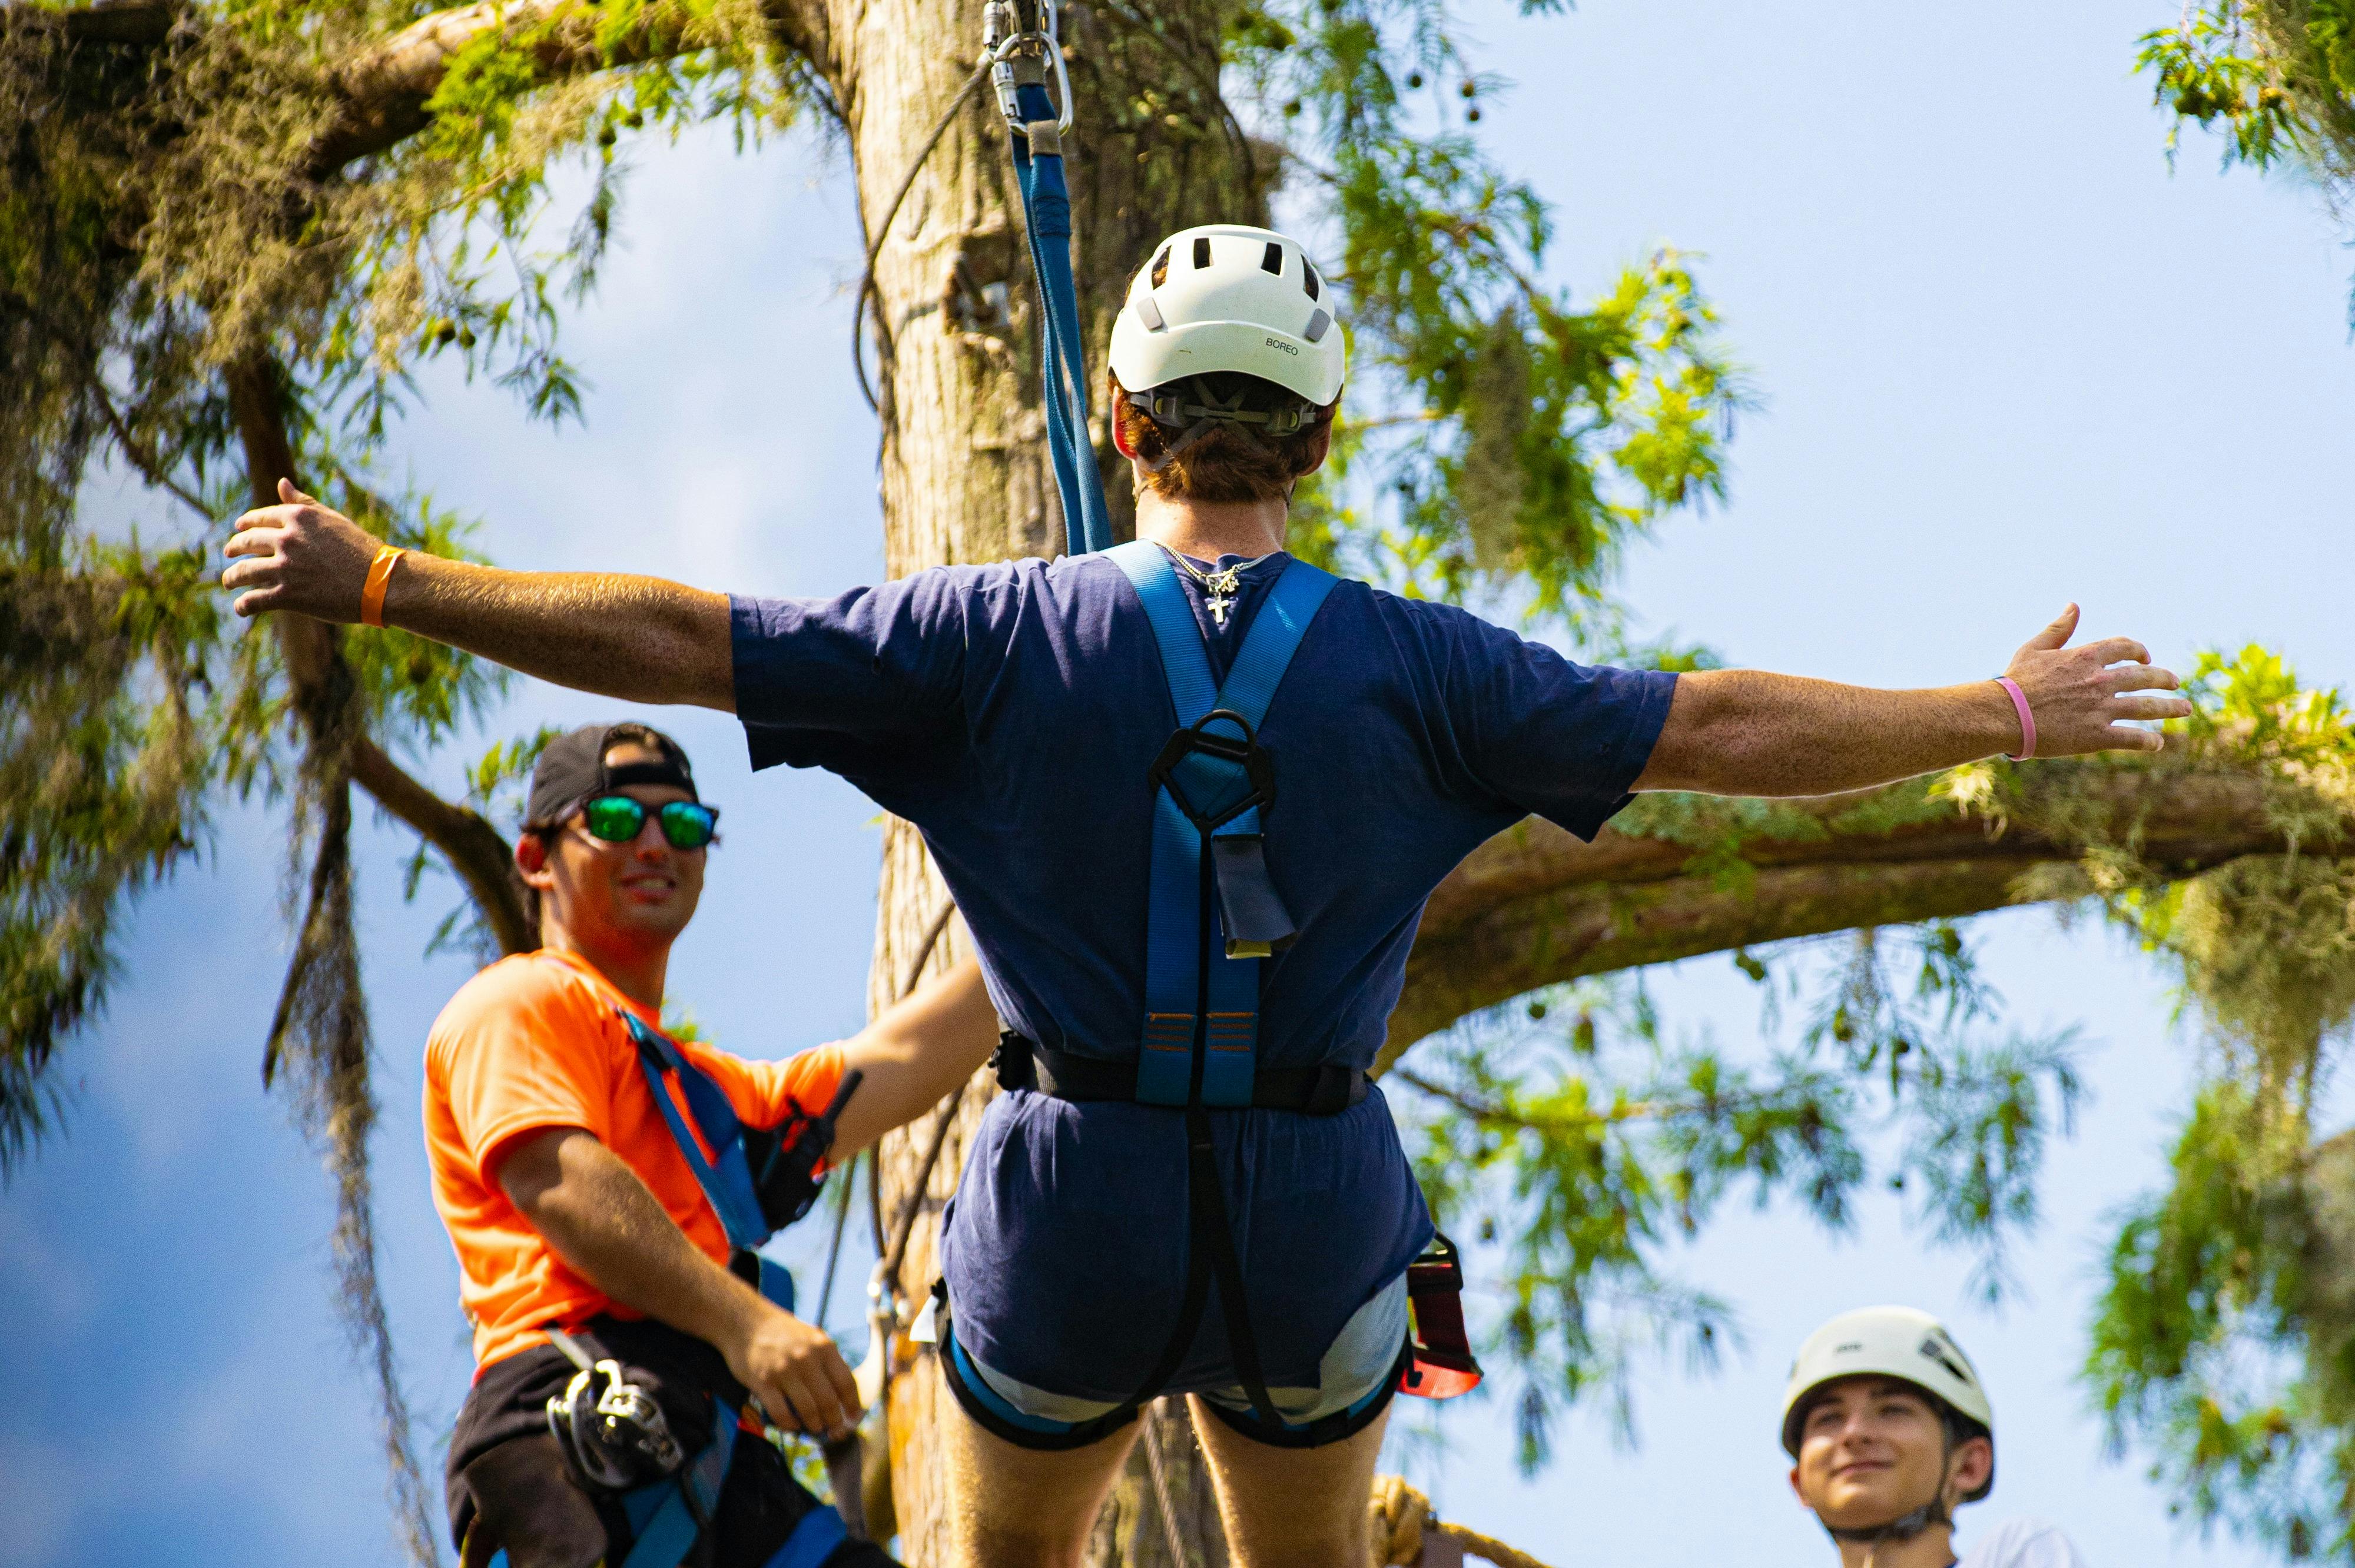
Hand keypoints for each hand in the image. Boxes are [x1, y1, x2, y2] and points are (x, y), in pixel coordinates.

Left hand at [221, 478, 384, 621]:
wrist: (383, 582)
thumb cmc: (362, 550)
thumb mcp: (332, 520)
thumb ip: (304, 503)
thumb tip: (281, 482)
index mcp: (298, 517)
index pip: (259, 518)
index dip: (245, 525)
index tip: (238, 529)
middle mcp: (288, 539)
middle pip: (246, 542)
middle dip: (234, 548)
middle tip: (229, 554)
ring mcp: (286, 568)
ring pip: (243, 572)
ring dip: (231, 578)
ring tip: (229, 582)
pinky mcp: (288, 596)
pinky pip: (254, 601)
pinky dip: (244, 605)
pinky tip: (242, 608)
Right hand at [721, 1301, 861, 1441]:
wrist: (745, 1321)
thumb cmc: (782, 1333)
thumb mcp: (812, 1337)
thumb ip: (827, 1361)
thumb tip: (841, 1395)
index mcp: (823, 1347)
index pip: (846, 1382)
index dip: (852, 1404)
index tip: (854, 1416)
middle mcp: (806, 1358)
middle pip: (828, 1401)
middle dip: (834, 1421)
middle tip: (835, 1430)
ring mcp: (783, 1370)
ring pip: (807, 1410)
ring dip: (814, 1425)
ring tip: (816, 1428)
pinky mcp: (763, 1382)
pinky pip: (781, 1413)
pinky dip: (789, 1425)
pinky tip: (793, 1426)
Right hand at [2001, 605, 2192, 756]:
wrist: (2002, 715)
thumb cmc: (2014, 682)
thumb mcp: (2034, 648)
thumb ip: (2058, 628)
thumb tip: (2073, 605)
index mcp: (2086, 657)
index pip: (2125, 647)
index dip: (2139, 651)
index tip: (2145, 658)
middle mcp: (2100, 681)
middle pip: (2145, 677)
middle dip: (2164, 679)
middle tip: (2175, 684)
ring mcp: (2101, 709)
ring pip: (2147, 707)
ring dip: (2170, 708)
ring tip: (2185, 709)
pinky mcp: (2096, 736)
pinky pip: (2133, 738)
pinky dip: (2148, 740)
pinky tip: (2157, 743)